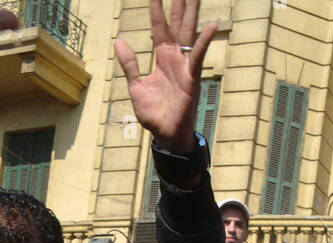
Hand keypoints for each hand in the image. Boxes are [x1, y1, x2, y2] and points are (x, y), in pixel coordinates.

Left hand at [114, 0, 218, 151]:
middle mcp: (176, 58)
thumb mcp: (135, 87)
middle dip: (180, 2)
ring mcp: (185, 66)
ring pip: (189, 32)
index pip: (160, 26)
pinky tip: (212, 25)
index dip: (157, 7)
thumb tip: (118, 41)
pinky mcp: (192, 78)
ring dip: (193, 12)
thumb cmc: (154, 115)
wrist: (165, 136)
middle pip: (178, 23)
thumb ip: (129, 64)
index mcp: (162, 58)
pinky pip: (198, 55)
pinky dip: (204, 40)